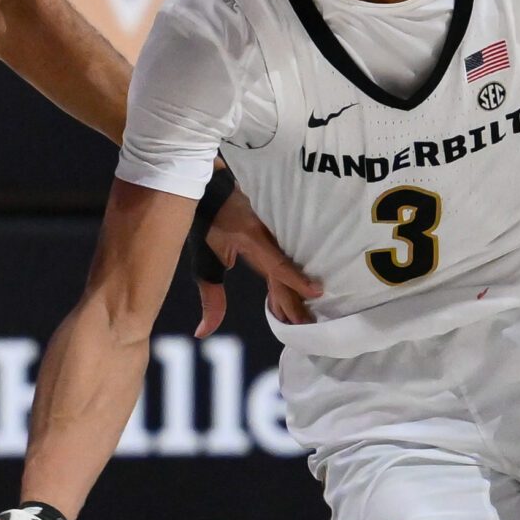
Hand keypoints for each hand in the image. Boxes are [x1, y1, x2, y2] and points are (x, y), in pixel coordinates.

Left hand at [198, 185, 321, 337]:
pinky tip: (304, 289)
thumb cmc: (208, 224)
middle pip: (288, 270)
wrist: (213, 187)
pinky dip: (295, 273)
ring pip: (293, 261)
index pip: (277, 265)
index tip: (316, 292)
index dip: (296, 280)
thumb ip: (211, 299)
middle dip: (297, 300)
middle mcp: (270, 234)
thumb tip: (203, 332)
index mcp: (252, 240)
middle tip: (309, 324)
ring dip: (298, 289)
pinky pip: (291, 252)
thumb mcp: (205, 263)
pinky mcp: (282, 226)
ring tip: (309, 312)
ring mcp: (278, 228)